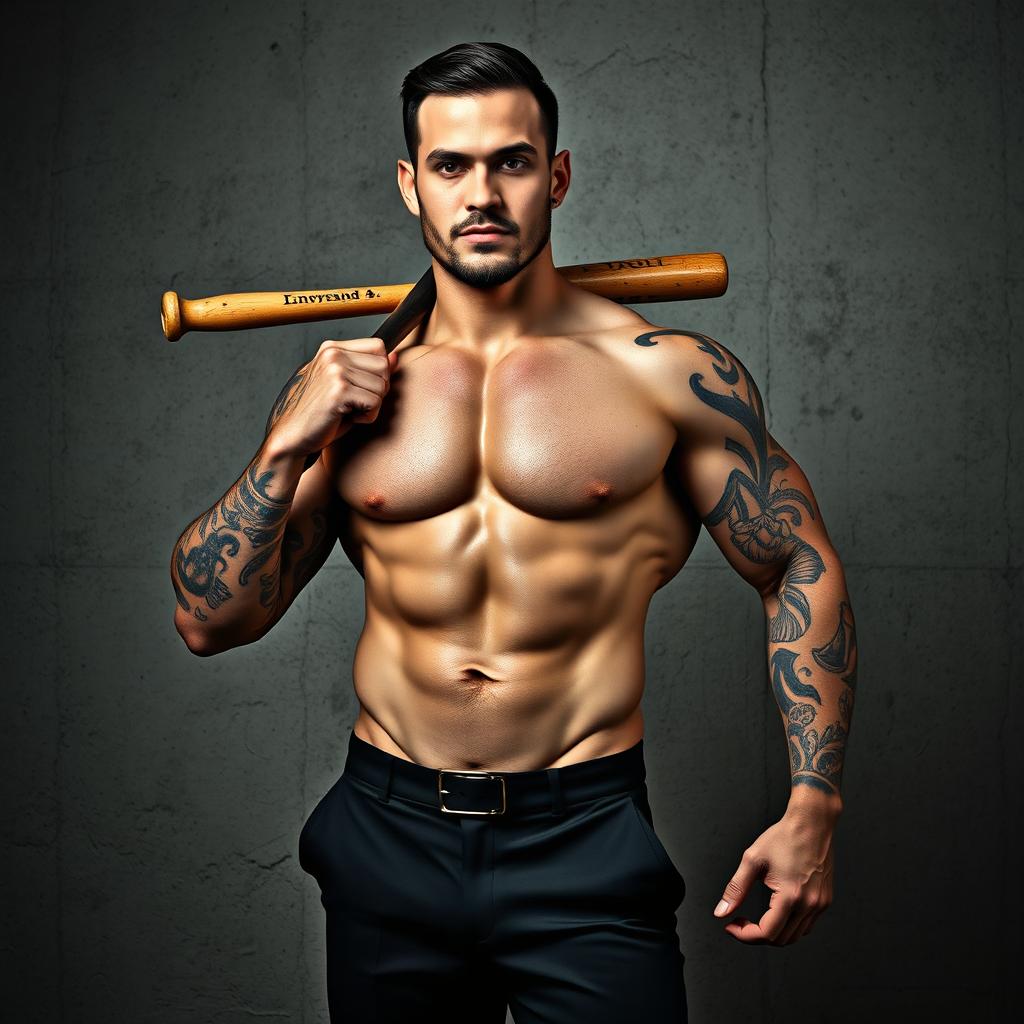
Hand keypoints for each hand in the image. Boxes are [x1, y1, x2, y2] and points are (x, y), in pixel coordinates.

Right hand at [265, 337, 398, 457]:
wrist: (294, 434)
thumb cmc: (321, 412)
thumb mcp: (348, 386)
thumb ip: (370, 370)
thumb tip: (395, 356)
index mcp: (332, 348)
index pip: (378, 346)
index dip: (379, 371)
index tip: (362, 387)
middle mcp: (333, 354)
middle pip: (384, 366)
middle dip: (378, 390)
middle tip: (357, 402)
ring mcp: (335, 371)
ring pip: (382, 386)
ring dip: (372, 406)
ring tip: (350, 410)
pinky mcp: (339, 390)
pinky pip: (375, 402)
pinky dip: (368, 417)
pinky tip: (348, 417)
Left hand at [712, 807, 834, 944]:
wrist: (812, 823)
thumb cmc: (782, 837)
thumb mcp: (752, 860)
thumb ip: (736, 889)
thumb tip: (721, 912)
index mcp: (790, 896)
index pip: (767, 933)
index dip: (745, 935)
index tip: (731, 925)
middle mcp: (809, 905)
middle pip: (781, 940)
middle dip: (756, 935)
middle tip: (740, 921)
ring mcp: (820, 904)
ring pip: (795, 936)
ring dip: (774, 933)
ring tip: (756, 919)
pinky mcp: (825, 901)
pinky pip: (806, 925)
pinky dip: (789, 926)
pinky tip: (775, 911)